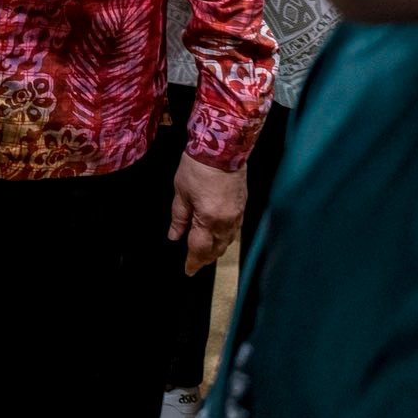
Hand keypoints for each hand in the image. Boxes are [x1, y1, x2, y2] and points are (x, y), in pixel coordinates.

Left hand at [169, 155, 245, 274]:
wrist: (222, 146)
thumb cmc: (198, 166)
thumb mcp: (181, 192)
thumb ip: (178, 218)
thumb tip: (174, 235)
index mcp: (209, 219)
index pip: (200, 249)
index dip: (193, 262)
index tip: (188, 270)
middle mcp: (227, 221)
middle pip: (217, 249)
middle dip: (205, 258)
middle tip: (195, 263)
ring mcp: (237, 214)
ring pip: (228, 241)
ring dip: (216, 249)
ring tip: (206, 252)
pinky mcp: (243, 205)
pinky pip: (235, 229)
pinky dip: (225, 237)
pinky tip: (219, 235)